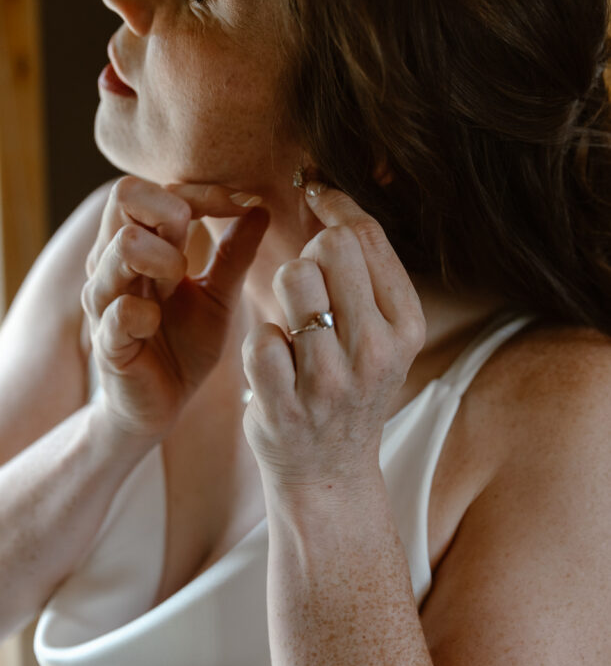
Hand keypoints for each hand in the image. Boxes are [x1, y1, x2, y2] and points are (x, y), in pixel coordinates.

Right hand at [82, 175, 267, 438]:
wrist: (159, 408)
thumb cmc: (184, 346)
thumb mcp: (219, 295)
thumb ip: (235, 252)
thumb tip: (260, 206)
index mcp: (136, 244)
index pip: (151, 187)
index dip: (199, 190)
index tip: (241, 205)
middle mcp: (111, 263)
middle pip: (125, 195)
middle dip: (172, 212)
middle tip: (194, 250)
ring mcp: (104, 301)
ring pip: (123, 246)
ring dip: (165, 259)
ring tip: (179, 286)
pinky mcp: (107, 342)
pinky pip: (120, 311)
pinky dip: (146, 312)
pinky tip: (157, 324)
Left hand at [241, 187, 424, 493]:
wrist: (329, 471)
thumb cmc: (350, 385)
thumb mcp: (381, 334)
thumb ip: (364, 272)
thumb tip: (326, 193)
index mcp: (407, 326)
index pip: (366, 236)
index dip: (333, 204)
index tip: (316, 196)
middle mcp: (377, 352)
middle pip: (330, 248)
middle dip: (309, 254)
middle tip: (308, 285)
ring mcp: (331, 382)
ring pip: (294, 280)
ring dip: (283, 295)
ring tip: (293, 325)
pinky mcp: (286, 406)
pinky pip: (259, 335)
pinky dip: (259, 342)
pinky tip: (274, 365)